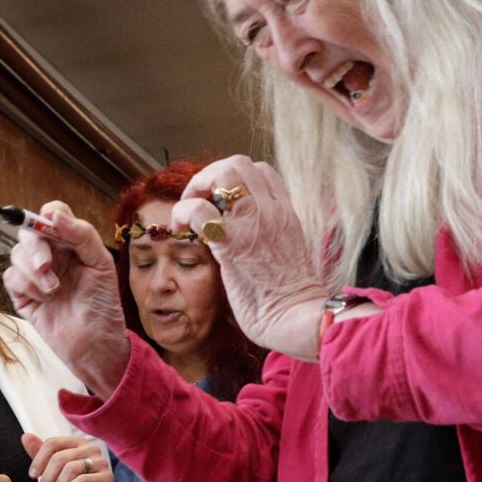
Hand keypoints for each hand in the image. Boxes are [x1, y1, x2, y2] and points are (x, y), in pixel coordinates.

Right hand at [2, 201, 131, 396]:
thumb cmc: (103, 305)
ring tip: (54, 291)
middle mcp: (51, 255)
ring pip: (16, 253)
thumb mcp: (101, 265)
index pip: (53, 215)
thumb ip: (82, 235)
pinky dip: (26, 285)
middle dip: (35, 247)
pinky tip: (44, 299)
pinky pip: (11, 276)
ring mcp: (35, 275)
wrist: (95, 344)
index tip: (48, 221)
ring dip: (33, 271)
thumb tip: (54, 215)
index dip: (47, 214)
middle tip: (47, 265)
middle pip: (28, 232)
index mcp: (71, 244)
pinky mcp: (22, 294)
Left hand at [21, 433, 116, 481]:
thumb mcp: (51, 473)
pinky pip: (83, 480)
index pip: (53, 443)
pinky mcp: (107, 479)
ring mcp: (101, 463)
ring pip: (71, 468)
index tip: (33, 475)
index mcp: (77, 443)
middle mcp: (91, 449)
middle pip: (60, 457)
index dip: (39, 459)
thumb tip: (26, 437)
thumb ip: (40, 454)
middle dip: (47, 478)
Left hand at [173, 157, 327, 360]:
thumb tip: (249, 235)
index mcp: (285, 212)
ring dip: (196, 188)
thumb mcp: (287, 251)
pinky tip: (183, 230)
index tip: (219, 201)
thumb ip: (270, 235)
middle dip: (210, 176)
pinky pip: (200, 210)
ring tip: (189, 213)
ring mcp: (253, 223)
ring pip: (221, 175)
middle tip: (199, 202)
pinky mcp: (232, 244)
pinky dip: (184, 213)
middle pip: (237, 164)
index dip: (232, 178)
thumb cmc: (292, 296)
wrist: (299, 317)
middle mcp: (271, 210)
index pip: (259, 170)